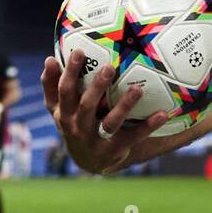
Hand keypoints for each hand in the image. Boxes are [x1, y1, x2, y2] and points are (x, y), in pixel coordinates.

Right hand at [40, 51, 167, 174]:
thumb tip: (49, 59)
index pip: (64, 91)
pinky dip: (148, 126)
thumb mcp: (58, 108)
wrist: (88, 161)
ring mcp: (97, 140)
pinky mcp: (116, 149)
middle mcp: (78, 128)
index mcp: (64, 114)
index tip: (79, 51)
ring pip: (111, 123)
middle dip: (97, 87)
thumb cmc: (73, 122)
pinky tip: (163, 114)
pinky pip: (134, 137)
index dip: (69, 72)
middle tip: (109, 67)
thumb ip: (51, 85)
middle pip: (86, 106)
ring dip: (124, 106)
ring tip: (137, 89)